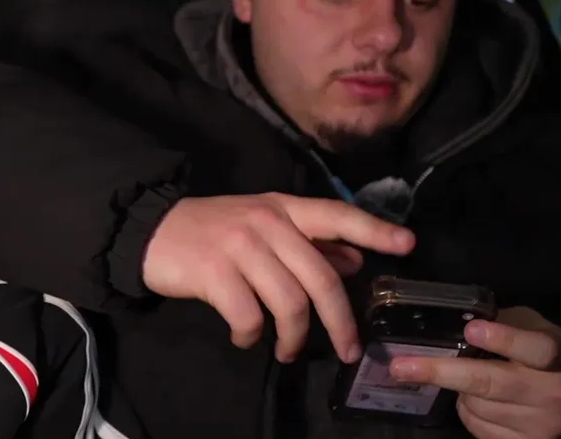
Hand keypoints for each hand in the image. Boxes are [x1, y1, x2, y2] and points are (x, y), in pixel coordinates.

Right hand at [142, 193, 414, 362]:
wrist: (151, 230)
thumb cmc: (214, 230)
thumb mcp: (263, 226)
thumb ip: (308, 242)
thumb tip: (354, 260)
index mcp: (283, 208)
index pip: (337, 215)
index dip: (374, 230)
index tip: (408, 245)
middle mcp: (267, 223)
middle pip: (321, 278)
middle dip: (341, 322)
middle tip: (348, 350)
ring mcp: (241, 247)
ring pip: (289, 303)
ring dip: (294, 338)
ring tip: (289, 351)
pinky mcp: (215, 273)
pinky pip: (249, 316)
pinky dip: (252, 336)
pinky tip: (246, 337)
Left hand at [390, 306, 560, 438]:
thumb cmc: (535, 351)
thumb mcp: (527, 327)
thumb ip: (499, 323)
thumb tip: (449, 324)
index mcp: (560, 356)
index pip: (535, 349)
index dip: (504, 339)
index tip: (471, 330)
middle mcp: (554, 394)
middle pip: (491, 383)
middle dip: (442, 372)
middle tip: (402, 366)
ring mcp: (540, 426)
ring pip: (477, 406)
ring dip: (458, 391)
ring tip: (466, 379)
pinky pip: (477, 427)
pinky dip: (466, 411)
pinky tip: (475, 400)